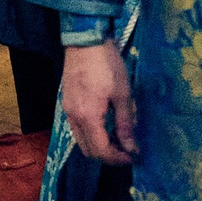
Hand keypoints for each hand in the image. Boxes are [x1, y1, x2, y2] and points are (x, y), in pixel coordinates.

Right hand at [63, 41, 138, 163]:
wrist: (85, 41)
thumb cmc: (107, 66)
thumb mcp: (122, 95)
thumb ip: (126, 124)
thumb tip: (132, 147)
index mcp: (88, 118)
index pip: (101, 151)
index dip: (118, 158)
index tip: (133, 155)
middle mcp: (74, 119)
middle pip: (89, 151)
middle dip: (109, 156)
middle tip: (127, 150)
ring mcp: (68, 111)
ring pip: (82, 141)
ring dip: (99, 146)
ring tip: (119, 138)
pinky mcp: (67, 103)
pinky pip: (78, 129)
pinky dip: (92, 134)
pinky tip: (106, 124)